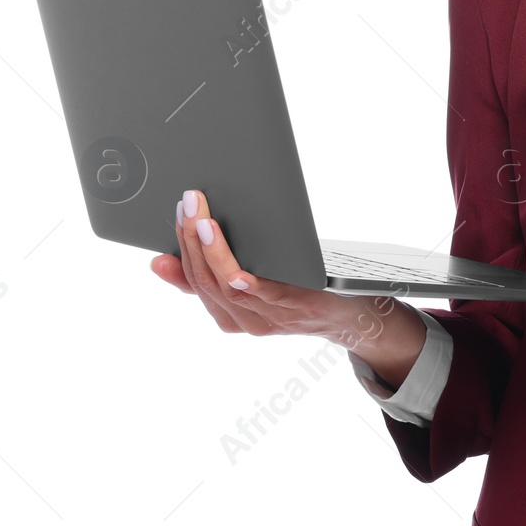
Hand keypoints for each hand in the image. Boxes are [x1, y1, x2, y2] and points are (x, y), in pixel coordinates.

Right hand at [152, 188, 359, 343]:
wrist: (352, 311)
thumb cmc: (301, 287)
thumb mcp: (256, 279)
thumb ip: (221, 269)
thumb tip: (180, 249)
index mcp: (231, 313)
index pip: (195, 282)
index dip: (180, 251)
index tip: (173, 219)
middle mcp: (245, 319)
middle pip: (207, 282)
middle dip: (192, 241)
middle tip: (188, 206)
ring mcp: (270, 316)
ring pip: (228, 288)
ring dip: (213, 253)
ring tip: (204, 223)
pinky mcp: (296, 307)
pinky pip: (264, 297)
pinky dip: (244, 284)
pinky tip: (235, 270)